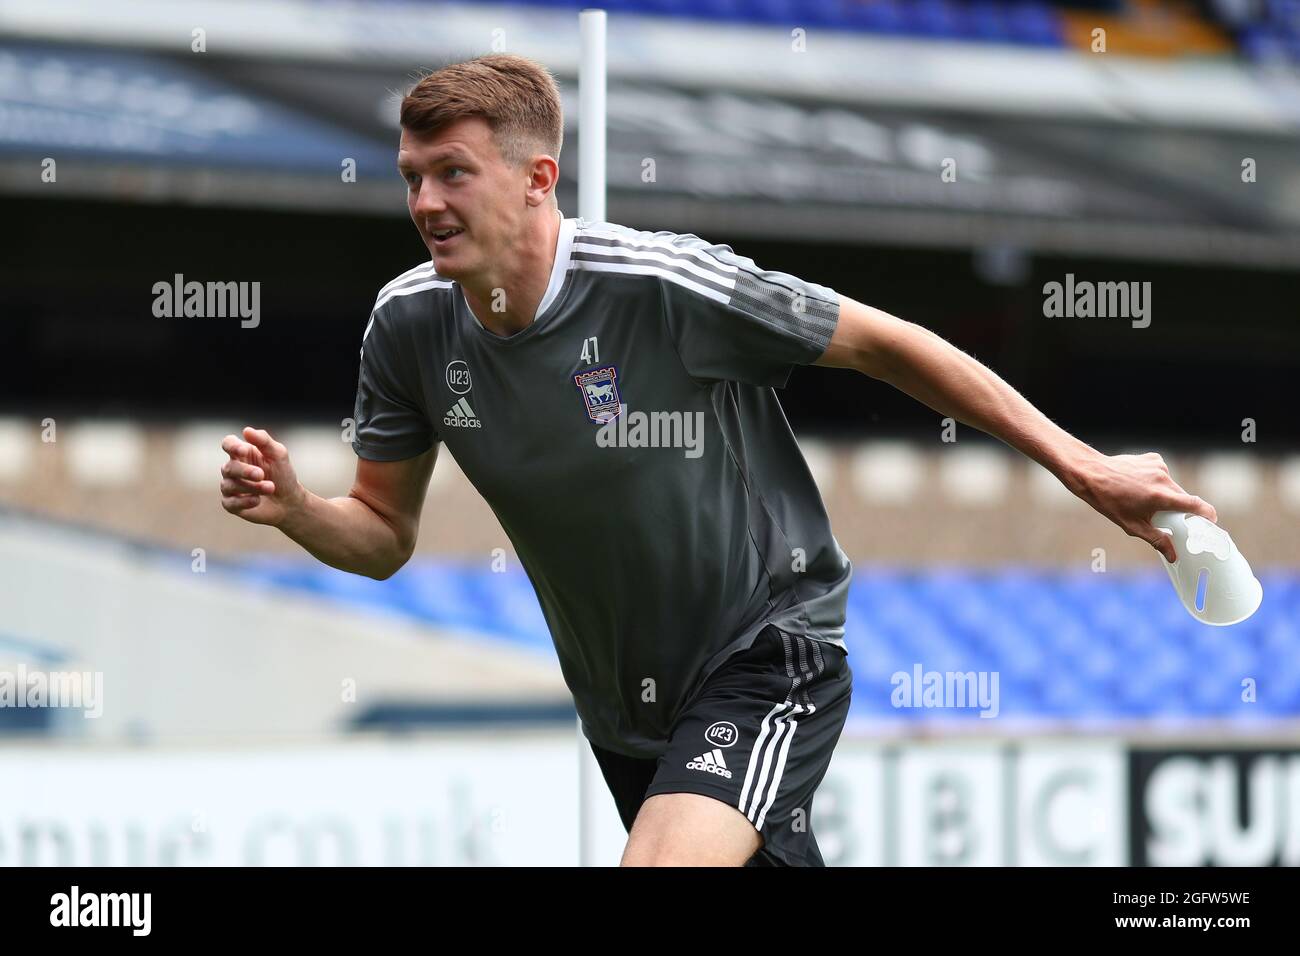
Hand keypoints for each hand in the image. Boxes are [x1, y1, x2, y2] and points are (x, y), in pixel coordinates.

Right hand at [219, 427, 306, 526]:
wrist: (289, 501)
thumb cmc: (283, 474)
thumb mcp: (278, 454)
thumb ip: (264, 441)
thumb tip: (246, 430)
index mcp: (242, 453)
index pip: (228, 444)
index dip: (232, 446)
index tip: (245, 450)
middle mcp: (233, 469)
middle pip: (228, 467)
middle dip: (245, 471)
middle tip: (262, 475)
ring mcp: (230, 487)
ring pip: (229, 485)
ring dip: (251, 487)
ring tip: (270, 488)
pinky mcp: (231, 504)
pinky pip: (230, 503)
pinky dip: (244, 501)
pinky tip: (257, 500)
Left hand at [1070, 451, 1217, 562]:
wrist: (1091, 474)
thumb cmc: (1109, 501)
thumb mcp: (1132, 526)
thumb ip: (1157, 540)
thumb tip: (1173, 555)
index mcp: (1161, 496)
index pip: (1196, 505)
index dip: (1208, 514)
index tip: (1211, 522)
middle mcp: (1163, 479)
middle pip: (1183, 497)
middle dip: (1179, 508)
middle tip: (1167, 517)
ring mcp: (1158, 466)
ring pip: (1172, 486)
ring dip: (1166, 494)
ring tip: (1144, 500)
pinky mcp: (1153, 458)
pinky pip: (1162, 474)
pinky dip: (1157, 481)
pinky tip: (1140, 485)